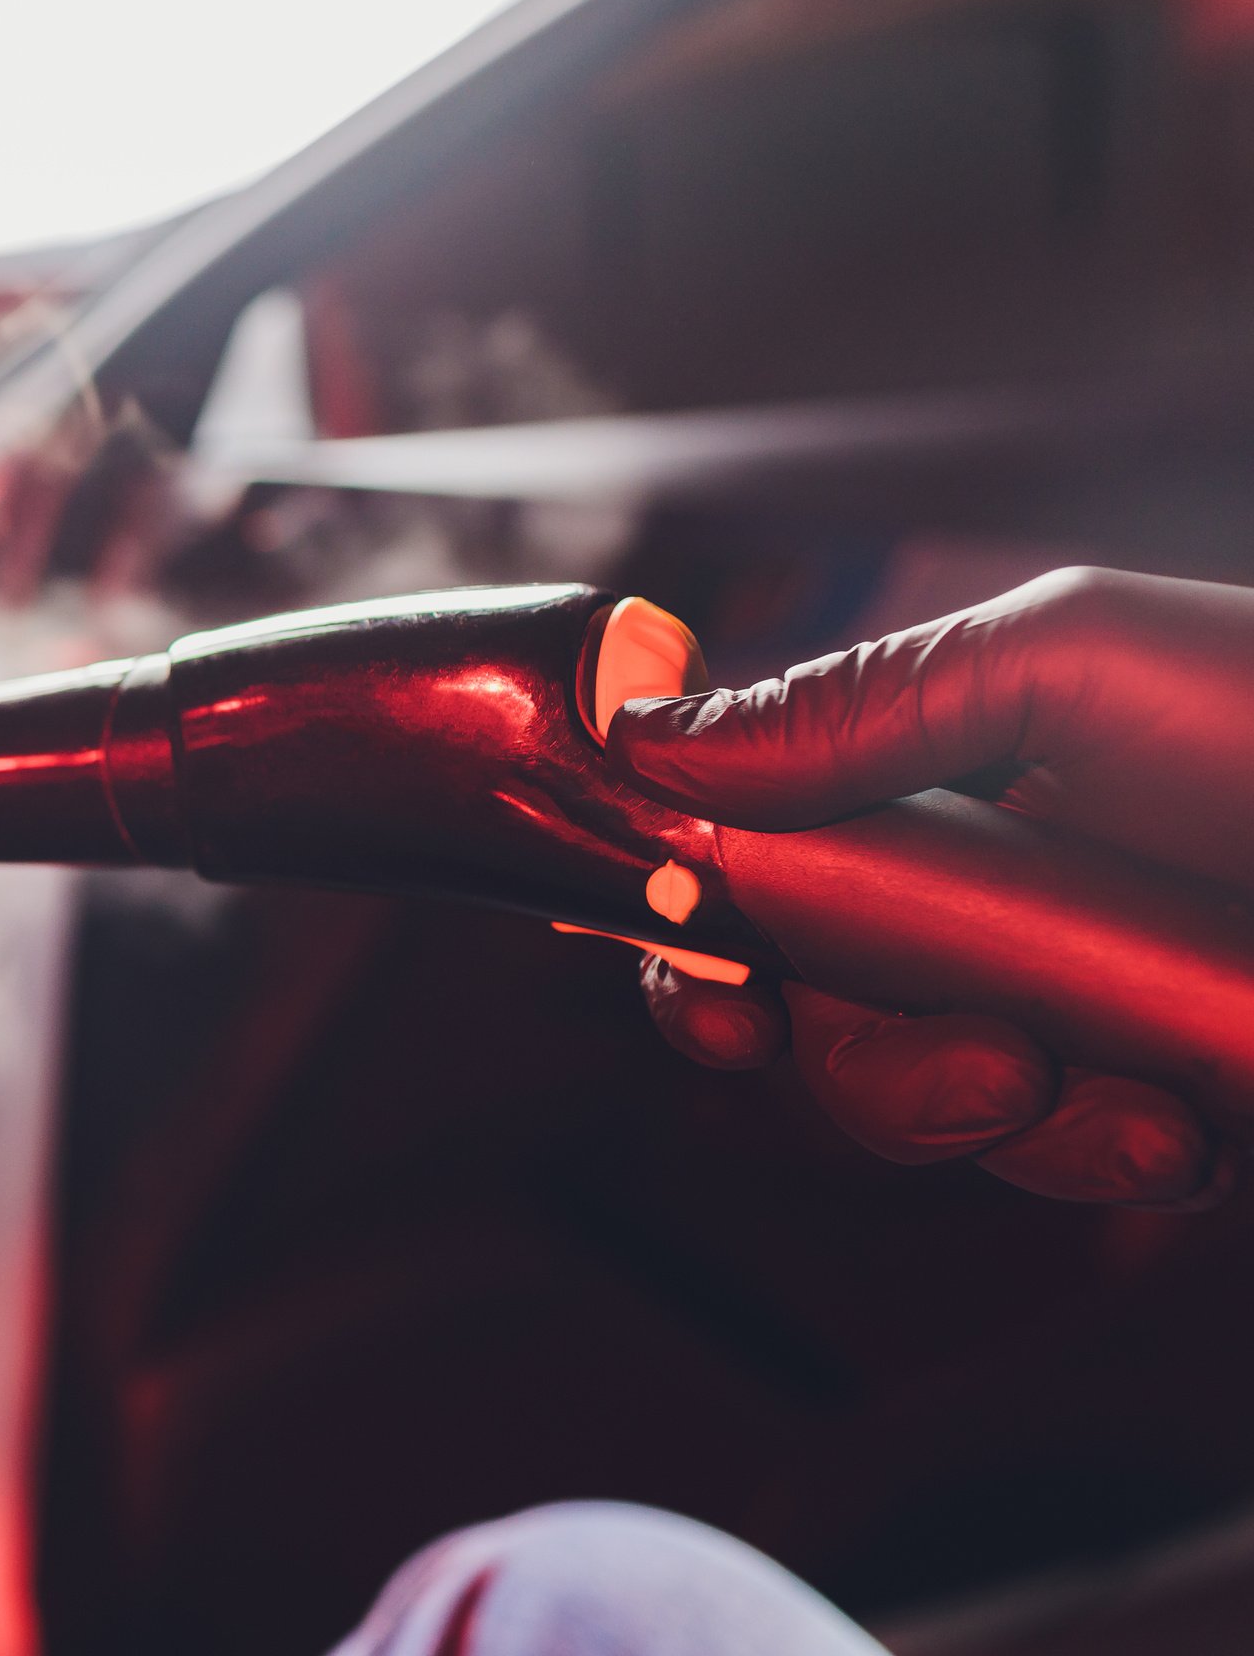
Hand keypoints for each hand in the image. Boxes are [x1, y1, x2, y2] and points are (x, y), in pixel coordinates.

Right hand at [606, 567, 1253, 1208]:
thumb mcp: (1077, 658)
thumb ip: (861, 704)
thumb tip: (649, 739)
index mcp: (937, 783)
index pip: (751, 870)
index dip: (693, 940)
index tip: (710, 992)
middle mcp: (977, 899)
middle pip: (806, 1021)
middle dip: (854, 1068)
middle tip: (967, 1060)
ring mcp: (1062, 1007)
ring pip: (915, 1110)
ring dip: (972, 1118)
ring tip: (1084, 1089)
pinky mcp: (1152, 1100)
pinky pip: (1059, 1169)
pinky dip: (1098, 1157)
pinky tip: (1179, 1123)